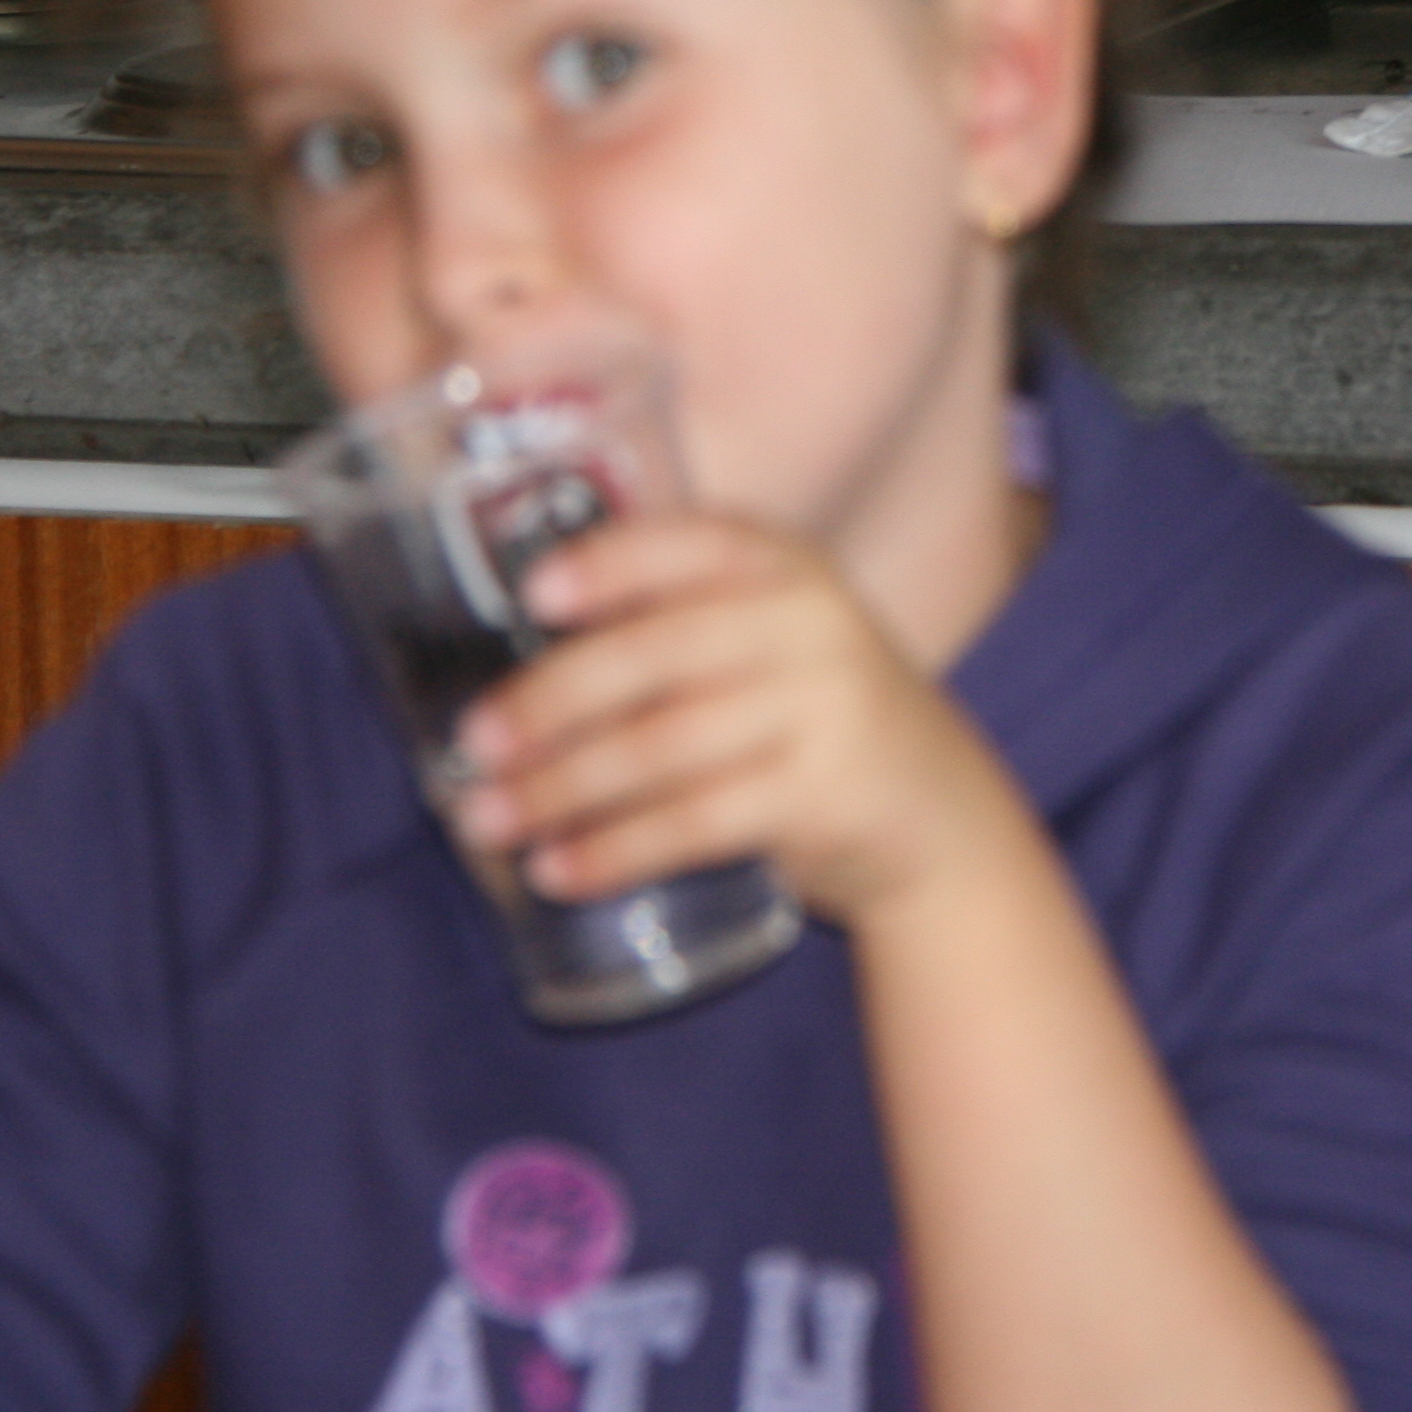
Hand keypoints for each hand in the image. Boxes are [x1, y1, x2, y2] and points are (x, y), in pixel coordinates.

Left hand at [445, 514, 1020, 921]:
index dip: (612, 563)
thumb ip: (676, 621)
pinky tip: (558, 869)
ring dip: (560, 788)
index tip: (536, 594)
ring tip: (487, 818)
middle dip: (551, 700)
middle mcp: (811, 623)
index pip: (692, 543)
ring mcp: (825, 708)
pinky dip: (615, 849)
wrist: (937, 811)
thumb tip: (505, 662)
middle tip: (474, 742)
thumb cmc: (811, 714)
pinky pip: (696, 823)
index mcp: (786, 565)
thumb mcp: (771, 638)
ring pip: (662, 747)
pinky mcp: (824, 795)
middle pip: (656, 655)